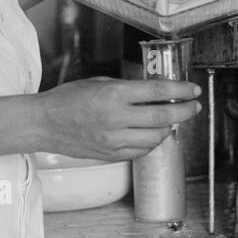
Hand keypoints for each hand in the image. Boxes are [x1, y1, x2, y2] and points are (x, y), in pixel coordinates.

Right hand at [38, 77, 202, 161]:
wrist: (44, 124)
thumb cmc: (68, 99)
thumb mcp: (98, 82)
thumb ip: (127, 88)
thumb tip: (154, 91)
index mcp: (113, 95)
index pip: (156, 91)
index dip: (180, 90)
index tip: (193, 90)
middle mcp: (116, 119)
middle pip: (162, 117)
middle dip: (184, 111)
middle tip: (193, 107)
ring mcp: (113, 140)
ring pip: (155, 138)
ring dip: (167, 128)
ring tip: (169, 120)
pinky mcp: (111, 155)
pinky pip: (141, 151)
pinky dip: (151, 142)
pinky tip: (151, 134)